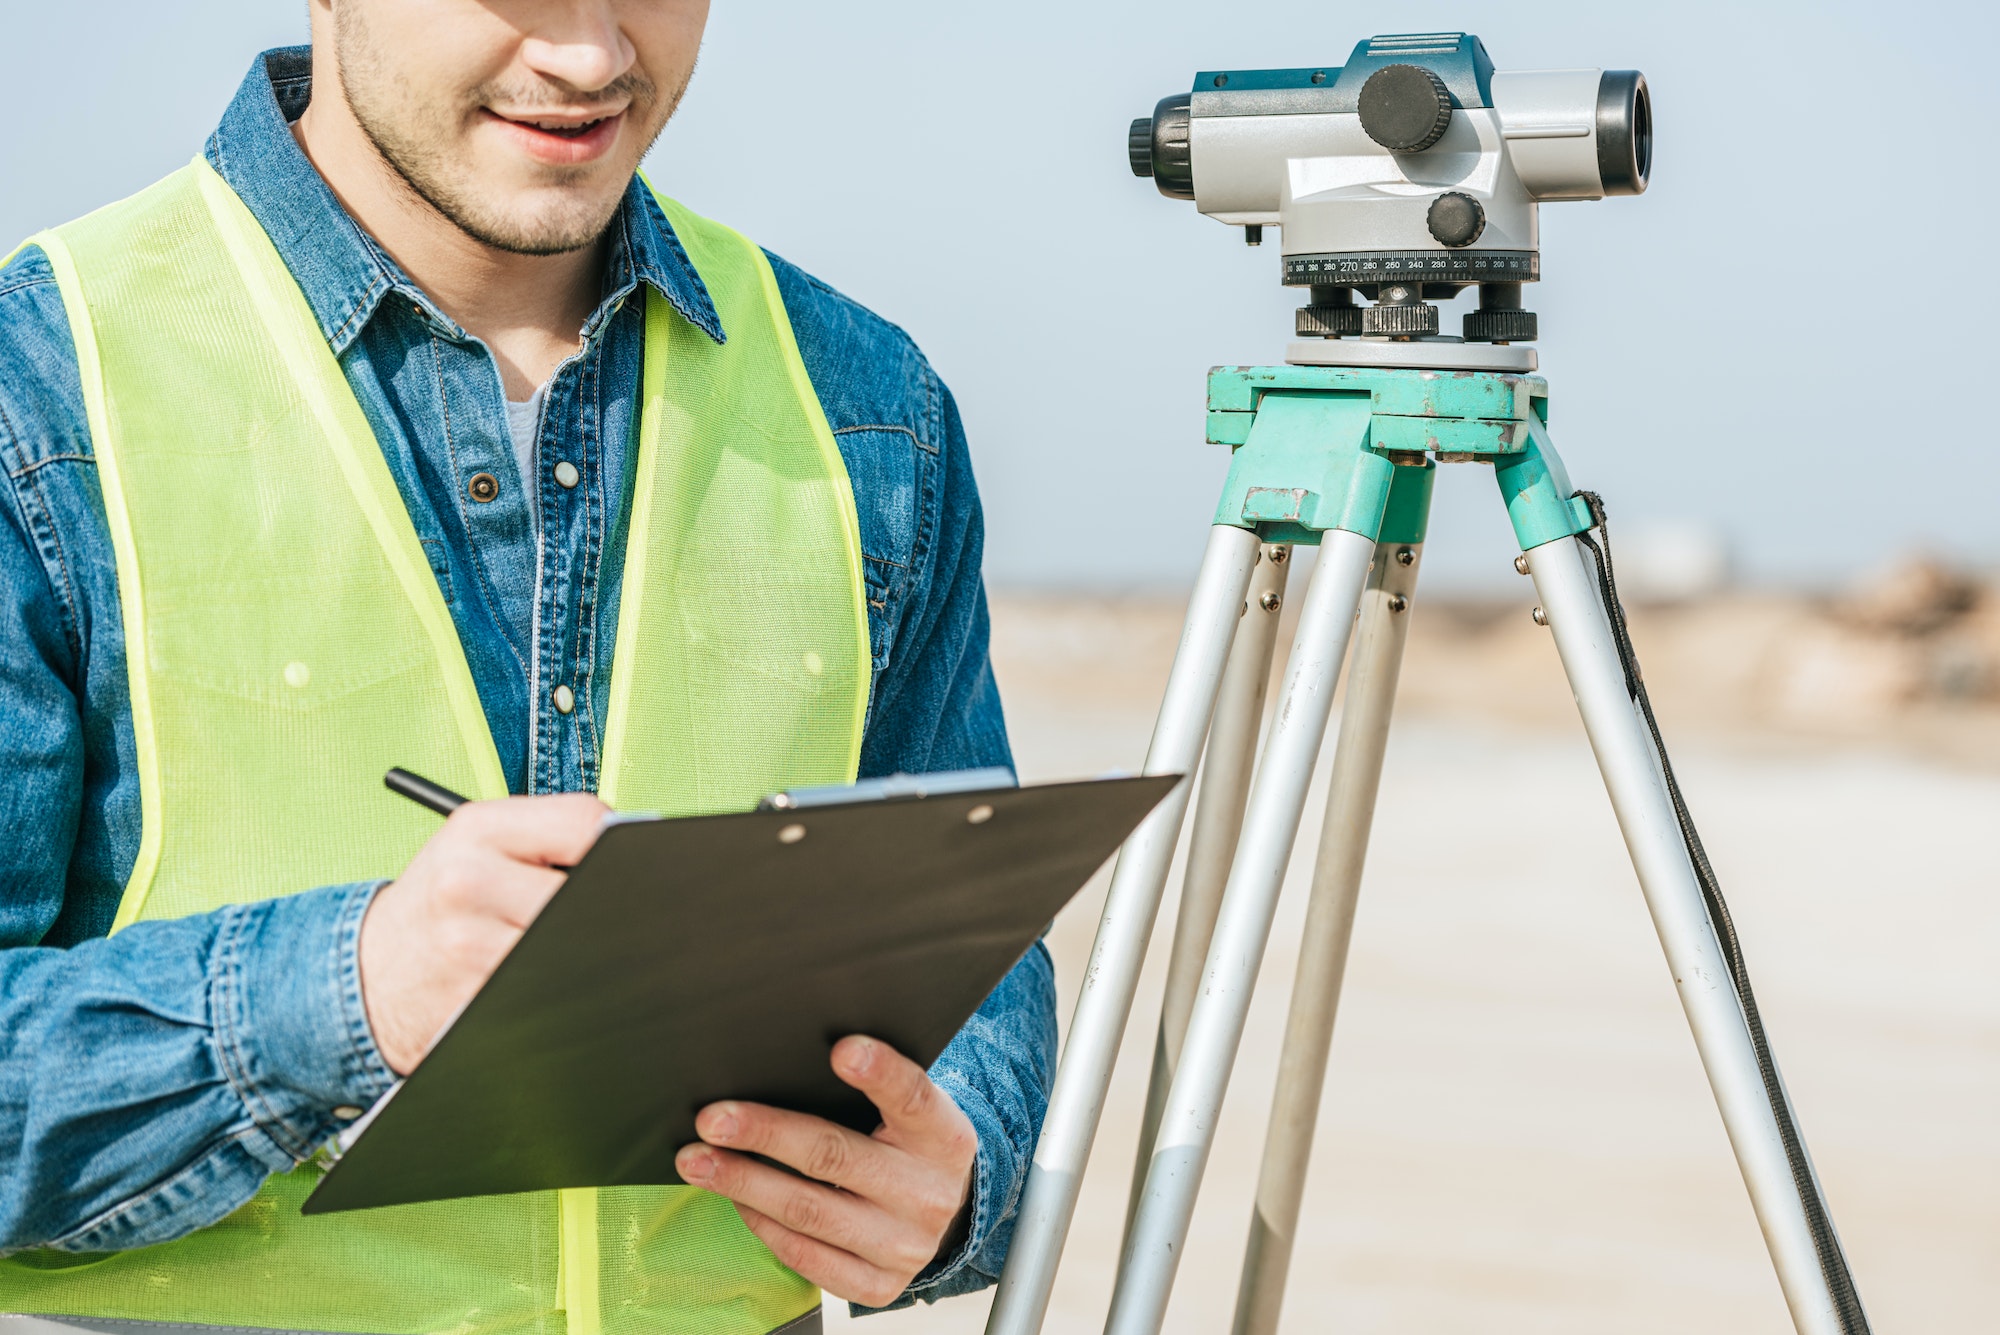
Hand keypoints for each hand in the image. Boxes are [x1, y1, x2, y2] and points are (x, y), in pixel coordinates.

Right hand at [359, 794, 608, 1073]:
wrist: (365, 976)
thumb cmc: (441, 906)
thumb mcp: (476, 848)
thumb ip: (549, 839)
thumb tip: (634, 854)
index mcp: (477, 828)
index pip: (585, 822)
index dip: (614, 847)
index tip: (614, 865)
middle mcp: (468, 879)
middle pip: (590, 889)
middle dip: (599, 905)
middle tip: (584, 914)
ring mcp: (470, 944)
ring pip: (577, 943)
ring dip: (580, 948)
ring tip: (552, 944)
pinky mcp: (476, 1000)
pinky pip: (551, 988)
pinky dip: (556, 984)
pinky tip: (533, 977)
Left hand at [675, 1035, 977, 1307]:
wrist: (943, 1213)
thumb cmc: (905, 1144)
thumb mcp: (907, 1111)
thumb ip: (868, 1088)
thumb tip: (781, 1059)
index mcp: (944, 1136)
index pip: (912, 1097)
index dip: (880, 1073)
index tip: (840, 1049)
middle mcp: (928, 1193)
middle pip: (835, 1157)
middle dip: (764, 1134)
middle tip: (711, 1119)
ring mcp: (904, 1246)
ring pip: (808, 1211)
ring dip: (742, 1182)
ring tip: (696, 1161)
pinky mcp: (877, 1285)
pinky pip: (805, 1256)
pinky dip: (761, 1224)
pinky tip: (734, 1198)